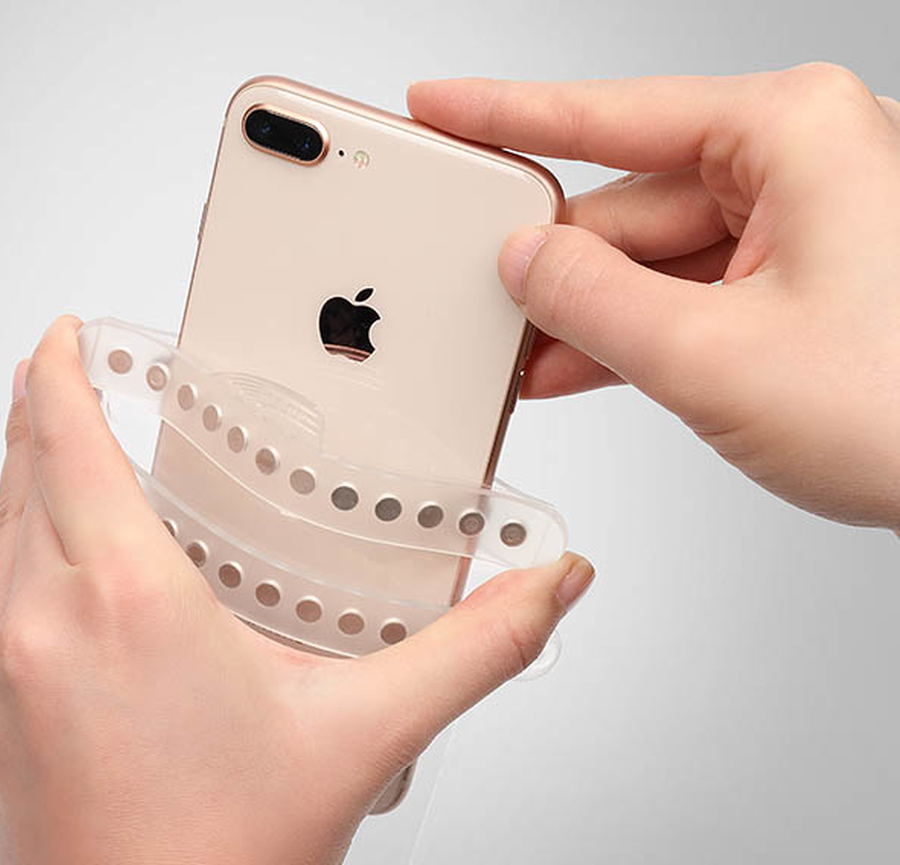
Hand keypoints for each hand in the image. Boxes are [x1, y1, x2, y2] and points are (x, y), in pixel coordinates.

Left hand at [0, 316, 592, 864]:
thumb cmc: (239, 863)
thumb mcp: (368, 735)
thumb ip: (476, 647)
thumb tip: (556, 585)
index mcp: (124, 601)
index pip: (62, 435)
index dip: (56, 365)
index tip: (67, 330)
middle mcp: (37, 623)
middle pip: (20, 474)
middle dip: (47, 416)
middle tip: (90, 389)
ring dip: (32, 493)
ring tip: (84, 481)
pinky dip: (18, 568)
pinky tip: (70, 595)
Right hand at [409, 63, 899, 530]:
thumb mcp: (710, 357)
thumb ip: (593, 302)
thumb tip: (524, 262)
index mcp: (793, 133)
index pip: (612, 115)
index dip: (508, 115)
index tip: (444, 109)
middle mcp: (805, 161)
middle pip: (631, 199)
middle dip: (552, 263)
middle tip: (476, 299)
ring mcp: (809, 223)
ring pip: (657, 256)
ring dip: (588, 315)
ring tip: (520, 358)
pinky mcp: (808, 280)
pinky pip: (692, 291)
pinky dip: (635, 334)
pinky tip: (576, 365)